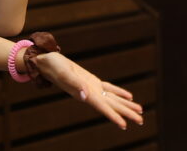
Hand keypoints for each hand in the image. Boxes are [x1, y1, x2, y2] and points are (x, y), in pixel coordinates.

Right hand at [28, 51, 143, 129]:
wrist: (46, 61)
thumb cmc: (53, 66)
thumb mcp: (63, 73)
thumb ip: (74, 84)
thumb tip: (84, 96)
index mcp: (83, 94)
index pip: (101, 107)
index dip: (113, 116)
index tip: (124, 125)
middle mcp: (89, 93)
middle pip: (110, 105)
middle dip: (125, 113)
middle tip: (141, 120)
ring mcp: (91, 87)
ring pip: (112, 98)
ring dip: (125, 105)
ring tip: (139, 111)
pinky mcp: (91, 80)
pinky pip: (108, 88)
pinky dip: (119, 92)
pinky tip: (129, 96)